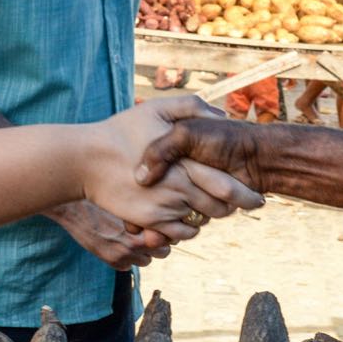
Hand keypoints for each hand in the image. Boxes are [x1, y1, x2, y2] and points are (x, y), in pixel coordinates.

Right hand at [49, 199, 171, 269]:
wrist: (74, 205)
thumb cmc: (104, 198)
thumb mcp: (131, 202)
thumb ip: (149, 215)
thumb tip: (166, 222)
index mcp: (142, 229)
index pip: (170, 239)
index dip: (169, 231)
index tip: (165, 223)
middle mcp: (133, 246)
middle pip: (163, 252)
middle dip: (160, 243)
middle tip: (153, 230)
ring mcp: (121, 255)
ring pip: (147, 260)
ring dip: (145, 251)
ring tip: (136, 235)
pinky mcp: (110, 261)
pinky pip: (129, 265)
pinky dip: (128, 257)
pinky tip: (120, 241)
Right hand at [87, 98, 263, 228]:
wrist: (85, 159)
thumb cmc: (120, 131)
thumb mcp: (156, 108)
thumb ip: (192, 107)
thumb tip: (221, 113)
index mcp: (185, 162)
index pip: (227, 186)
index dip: (245, 196)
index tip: (257, 200)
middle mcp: (179, 188)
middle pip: (218, 209)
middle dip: (229, 208)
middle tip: (232, 204)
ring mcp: (164, 208)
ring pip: (199, 221)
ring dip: (206, 216)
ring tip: (205, 207)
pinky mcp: (150, 222)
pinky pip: (179, 233)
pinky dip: (186, 229)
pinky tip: (183, 215)